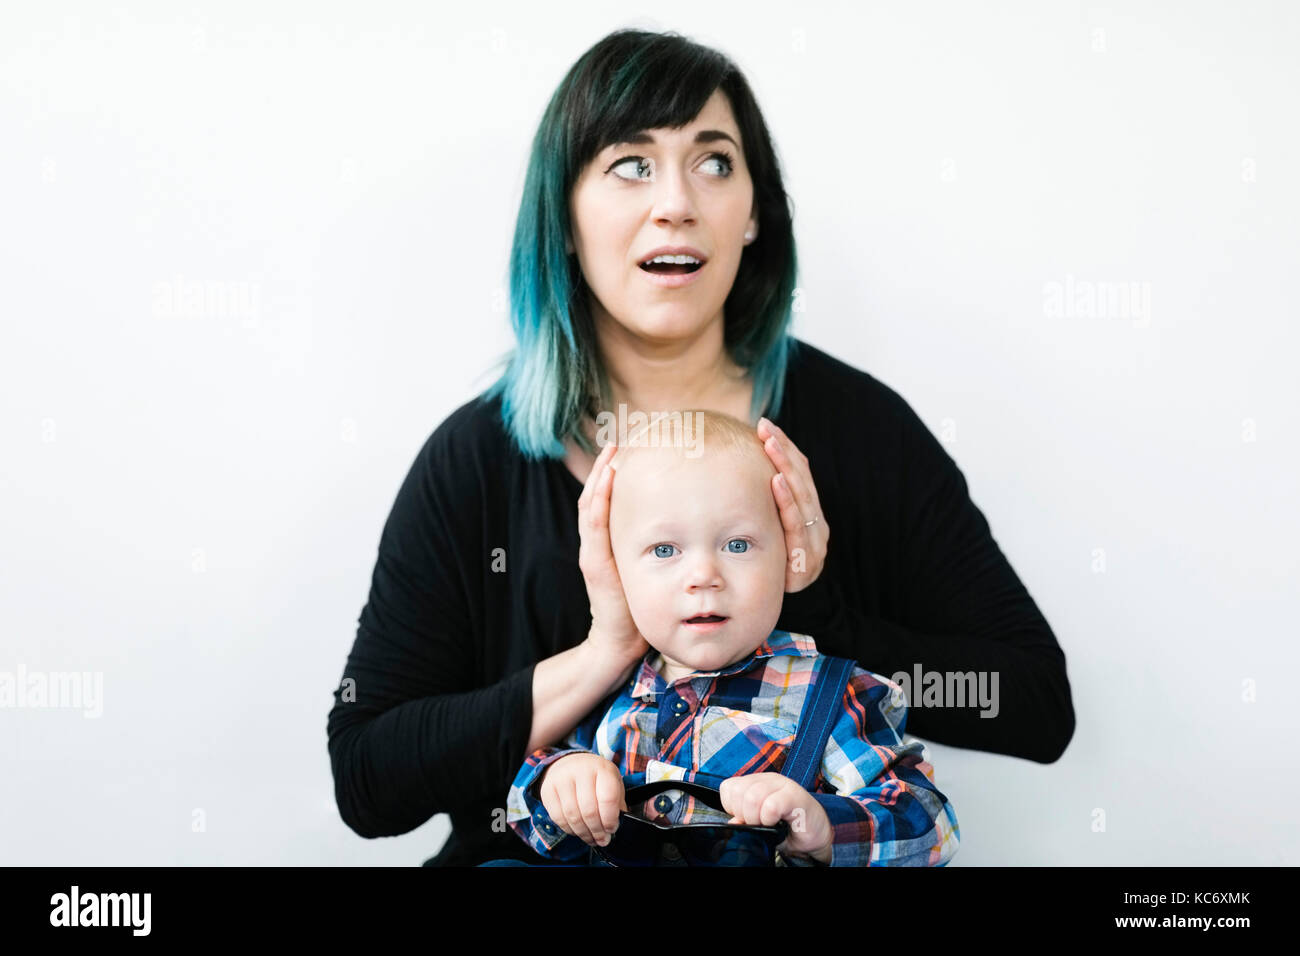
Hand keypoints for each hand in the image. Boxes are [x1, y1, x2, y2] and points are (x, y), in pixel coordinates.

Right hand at [537, 752, 627, 846]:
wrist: (570, 763)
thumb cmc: (596, 777)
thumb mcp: (613, 782)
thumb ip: (617, 803)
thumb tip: (616, 825)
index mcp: (602, 769)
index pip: (607, 798)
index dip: (610, 819)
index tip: (612, 829)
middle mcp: (581, 770)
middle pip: (589, 811)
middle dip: (597, 831)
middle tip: (602, 840)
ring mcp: (562, 779)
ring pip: (573, 816)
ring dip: (584, 833)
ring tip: (591, 839)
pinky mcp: (547, 789)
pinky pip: (558, 817)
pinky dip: (569, 829)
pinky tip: (578, 831)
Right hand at [576, 440, 649, 666]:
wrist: (620, 644)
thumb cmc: (642, 609)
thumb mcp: (654, 570)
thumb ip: (663, 546)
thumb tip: (690, 522)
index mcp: (610, 542)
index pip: (609, 498)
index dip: (616, 472)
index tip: (630, 447)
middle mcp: (597, 543)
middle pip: (596, 493)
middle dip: (606, 465)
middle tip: (619, 438)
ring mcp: (592, 552)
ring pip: (590, 504)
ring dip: (600, 475)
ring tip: (612, 450)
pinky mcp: (593, 564)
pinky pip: (593, 525)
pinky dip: (599, 500)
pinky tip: (608, 480)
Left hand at [720, 772, 833, 863]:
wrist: (815, 836)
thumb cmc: (788, 829)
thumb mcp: (760, 825)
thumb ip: (744, 821)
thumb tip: (731, 823)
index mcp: (755, 782)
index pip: (729, 787)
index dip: (732, 808)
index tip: (746, 819)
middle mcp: (767, 779)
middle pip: (738, 791)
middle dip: (744, 814)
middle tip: (758, 823)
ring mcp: (782, 784)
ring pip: (752, 796)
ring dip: (757, 818)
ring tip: (768, 824)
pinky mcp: (795, 795)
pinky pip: (771, 805)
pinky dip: (769, 819)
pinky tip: (777, 823)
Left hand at [757, 417, 829, 592]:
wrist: (760, 608)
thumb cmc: (757, 566)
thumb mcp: (756, 534)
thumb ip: (753, 505)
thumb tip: (724, 464)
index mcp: (806, 514)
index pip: (798, 473)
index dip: (784, 449)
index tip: (765, 425)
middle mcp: (815, 525)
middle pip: (802, 481)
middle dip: (784, 453)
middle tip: (766, 429)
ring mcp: (813, 542)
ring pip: (802, 497)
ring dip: (786, 468)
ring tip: (772, 445)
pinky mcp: (806, 561)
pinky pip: (797, 524)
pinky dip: (787, 501)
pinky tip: (776, 481)